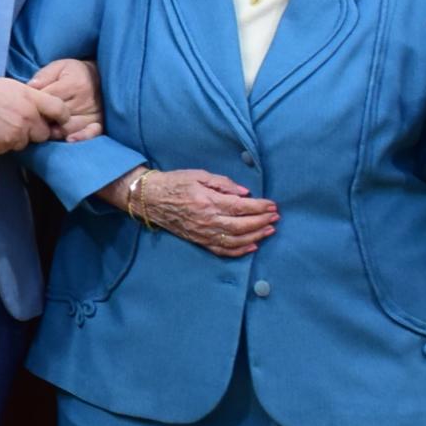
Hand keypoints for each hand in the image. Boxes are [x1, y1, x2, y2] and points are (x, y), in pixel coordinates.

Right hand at [0, 76, 67, 153]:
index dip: (62, 116)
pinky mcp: (5, 146)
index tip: (60, 119)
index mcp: (32, 99)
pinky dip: (5, 143)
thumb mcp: (13, 86)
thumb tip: (37, 105)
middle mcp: (29, 118)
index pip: (59, 109)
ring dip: (20, 138)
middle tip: (23, 124)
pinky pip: (11, 148)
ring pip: (27, 143)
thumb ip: (30, 96)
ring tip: (4, 127)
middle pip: (44, 133)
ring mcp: (17, 134)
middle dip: (36, 131)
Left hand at [26, 58, 103, 140]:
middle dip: (44, 118)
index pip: (49, 99)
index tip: (29, 105)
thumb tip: (30, 86)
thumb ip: (44, 76)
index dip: (36, 103)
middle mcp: (85, 100)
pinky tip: (69, 139)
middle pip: (57, 115)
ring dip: (56, 130)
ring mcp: (93, 113)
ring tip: (49, 126)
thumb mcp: (58, 67)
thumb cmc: (73, 73)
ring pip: (69, 127)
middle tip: (36, 118)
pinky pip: (91, 133)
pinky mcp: (99, 122)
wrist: (99, 77)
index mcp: (74, 84)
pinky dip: (81, 137)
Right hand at [120, 167, 277, 256]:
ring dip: (256, 237)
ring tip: (269, 230)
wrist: (150, 198)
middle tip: (275, 216)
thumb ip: (223, 183)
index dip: (259, 207)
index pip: (241, 207)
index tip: (273, 205)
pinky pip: (222, 250)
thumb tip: (244, 193)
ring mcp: (202, 233)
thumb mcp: (199, 175)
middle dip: (262, 221)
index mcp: (207, 201)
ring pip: (235, 241)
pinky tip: (252, 246)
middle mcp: (207, 220)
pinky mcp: (198, 241)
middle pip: (242, 225)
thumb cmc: (175, 182)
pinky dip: (239, 251)